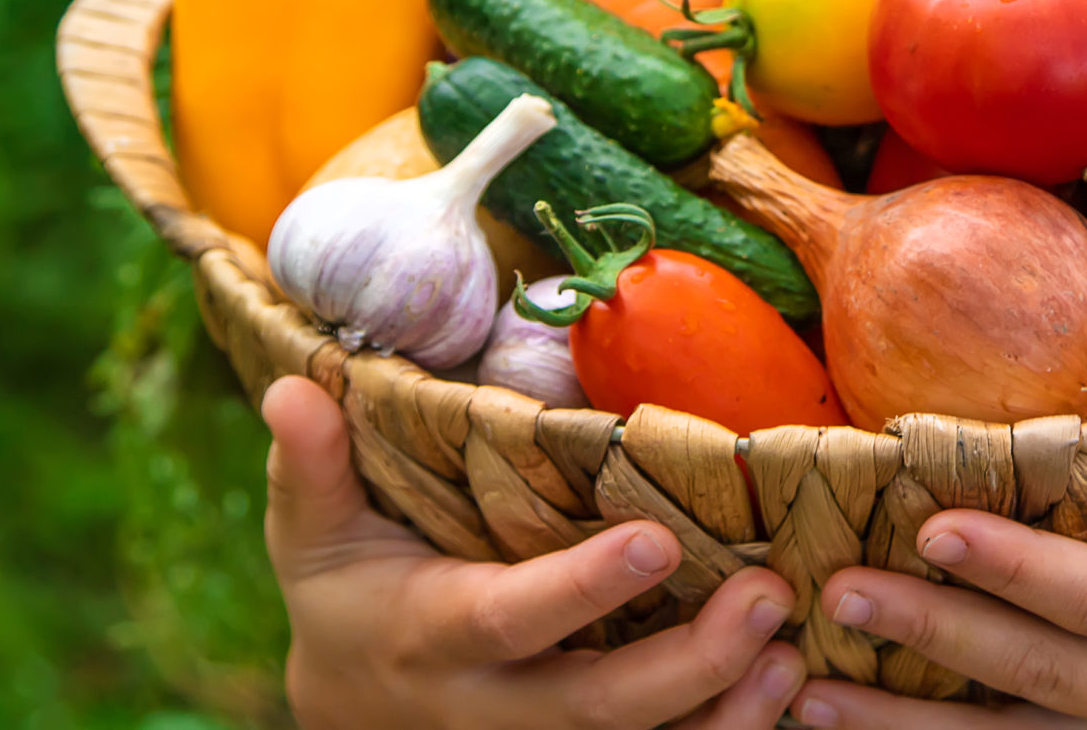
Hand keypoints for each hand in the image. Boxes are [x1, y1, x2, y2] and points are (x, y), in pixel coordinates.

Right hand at [261, 375, 805, 728]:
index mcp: (436, 636)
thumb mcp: (312, 534)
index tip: (660, 537)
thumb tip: (292, 389)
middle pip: (600, 707)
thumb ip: (312, 465)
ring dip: (726, 711)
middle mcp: (495, 708)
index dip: (586, 588)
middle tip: (767, 596)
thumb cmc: (346, 594)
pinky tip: (785, 688)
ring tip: (794, 652)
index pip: (515, 616)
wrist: (351, 709)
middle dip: (689, 663)